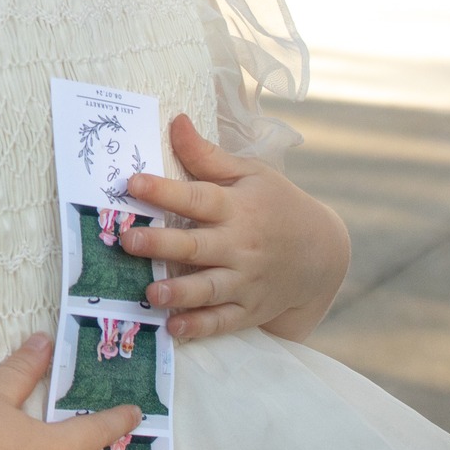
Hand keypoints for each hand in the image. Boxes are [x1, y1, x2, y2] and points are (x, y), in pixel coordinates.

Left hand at [121, 114, 349, 342]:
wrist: (321, 254)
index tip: (132, 183)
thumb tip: (175, 121)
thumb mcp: (250, 174)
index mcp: (237, 207)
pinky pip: (223, 321)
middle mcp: (240, 246)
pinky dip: (200, 326)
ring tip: (150, 293)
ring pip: (208, 288)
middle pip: (196, 245)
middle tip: (128, 240)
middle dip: (161, 243)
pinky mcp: (249, 309)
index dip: (164, 190)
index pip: (198, 197)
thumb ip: (208, 155)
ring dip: (179, 292)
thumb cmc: (276, 205)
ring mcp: (246, 281)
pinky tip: (175, 328)